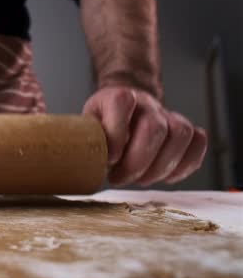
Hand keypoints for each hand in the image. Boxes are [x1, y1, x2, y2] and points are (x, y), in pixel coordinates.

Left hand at [83, 86, 206, 185]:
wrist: (123, 103)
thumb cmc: (101, 121)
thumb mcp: (85, 124)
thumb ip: (85, 139)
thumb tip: (80, 165)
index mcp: (117, 97)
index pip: (122, 105)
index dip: (116, 136)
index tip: (107, 159)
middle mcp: (146, 103)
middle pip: (154, 128)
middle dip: (137, 162)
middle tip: (119, 178)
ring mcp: (168, 114)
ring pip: (180, 135)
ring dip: (161, 166)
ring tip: (140, 180)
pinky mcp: (184, 129)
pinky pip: (197, 143)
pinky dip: (185, 164)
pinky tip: (166, 177)